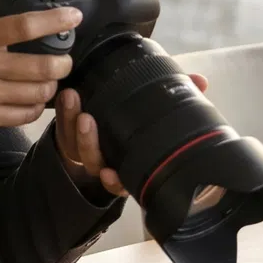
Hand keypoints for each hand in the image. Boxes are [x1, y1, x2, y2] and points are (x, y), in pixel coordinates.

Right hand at [0, 0, 79, 166]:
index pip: (25, 26)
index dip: (56, 20)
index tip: (74, 16)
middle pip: (42, 66)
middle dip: (64, 62)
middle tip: (66, 57)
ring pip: (38, 93)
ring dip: (52, 85)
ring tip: (51, 78)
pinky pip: (25, 115)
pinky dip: (37, 107)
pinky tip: (35, 98)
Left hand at [54, 73, 209, 196]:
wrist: (105, 122)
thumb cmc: (135, 121)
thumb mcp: (155, 111)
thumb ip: (177, 95)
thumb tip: (200, 81)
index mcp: (126, 162)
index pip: (120, 179)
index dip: (114, 180)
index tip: (110, 175)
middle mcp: (104, 158)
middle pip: (91, 158)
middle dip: (88, 141)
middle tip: (87, 119)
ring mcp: (84, 144)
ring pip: (74, 140)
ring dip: (73, 120)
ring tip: (75, 100)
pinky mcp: (69, 128)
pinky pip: (63, 124)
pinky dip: (64, 112)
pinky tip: (67, 97)